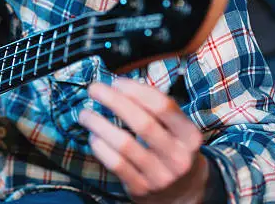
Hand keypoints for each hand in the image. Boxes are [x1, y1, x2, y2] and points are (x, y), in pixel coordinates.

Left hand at [78, 78, 208, 203]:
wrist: (184, 192)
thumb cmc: (172, 149)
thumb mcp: (178, 131)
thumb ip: (156, 110)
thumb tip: (121, 86)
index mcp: (189, 136)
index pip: (163, 106)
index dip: (136, 90)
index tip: (116, 82)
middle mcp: (178, 157)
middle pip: (142, 123)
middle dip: (114, 101)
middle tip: (94, 89)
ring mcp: (160, 176)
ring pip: (124, 144)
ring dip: (99, 124)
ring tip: (85, 114)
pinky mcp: (141, 189)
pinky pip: (116, 164)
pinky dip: (100, 147)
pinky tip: (93, 136)